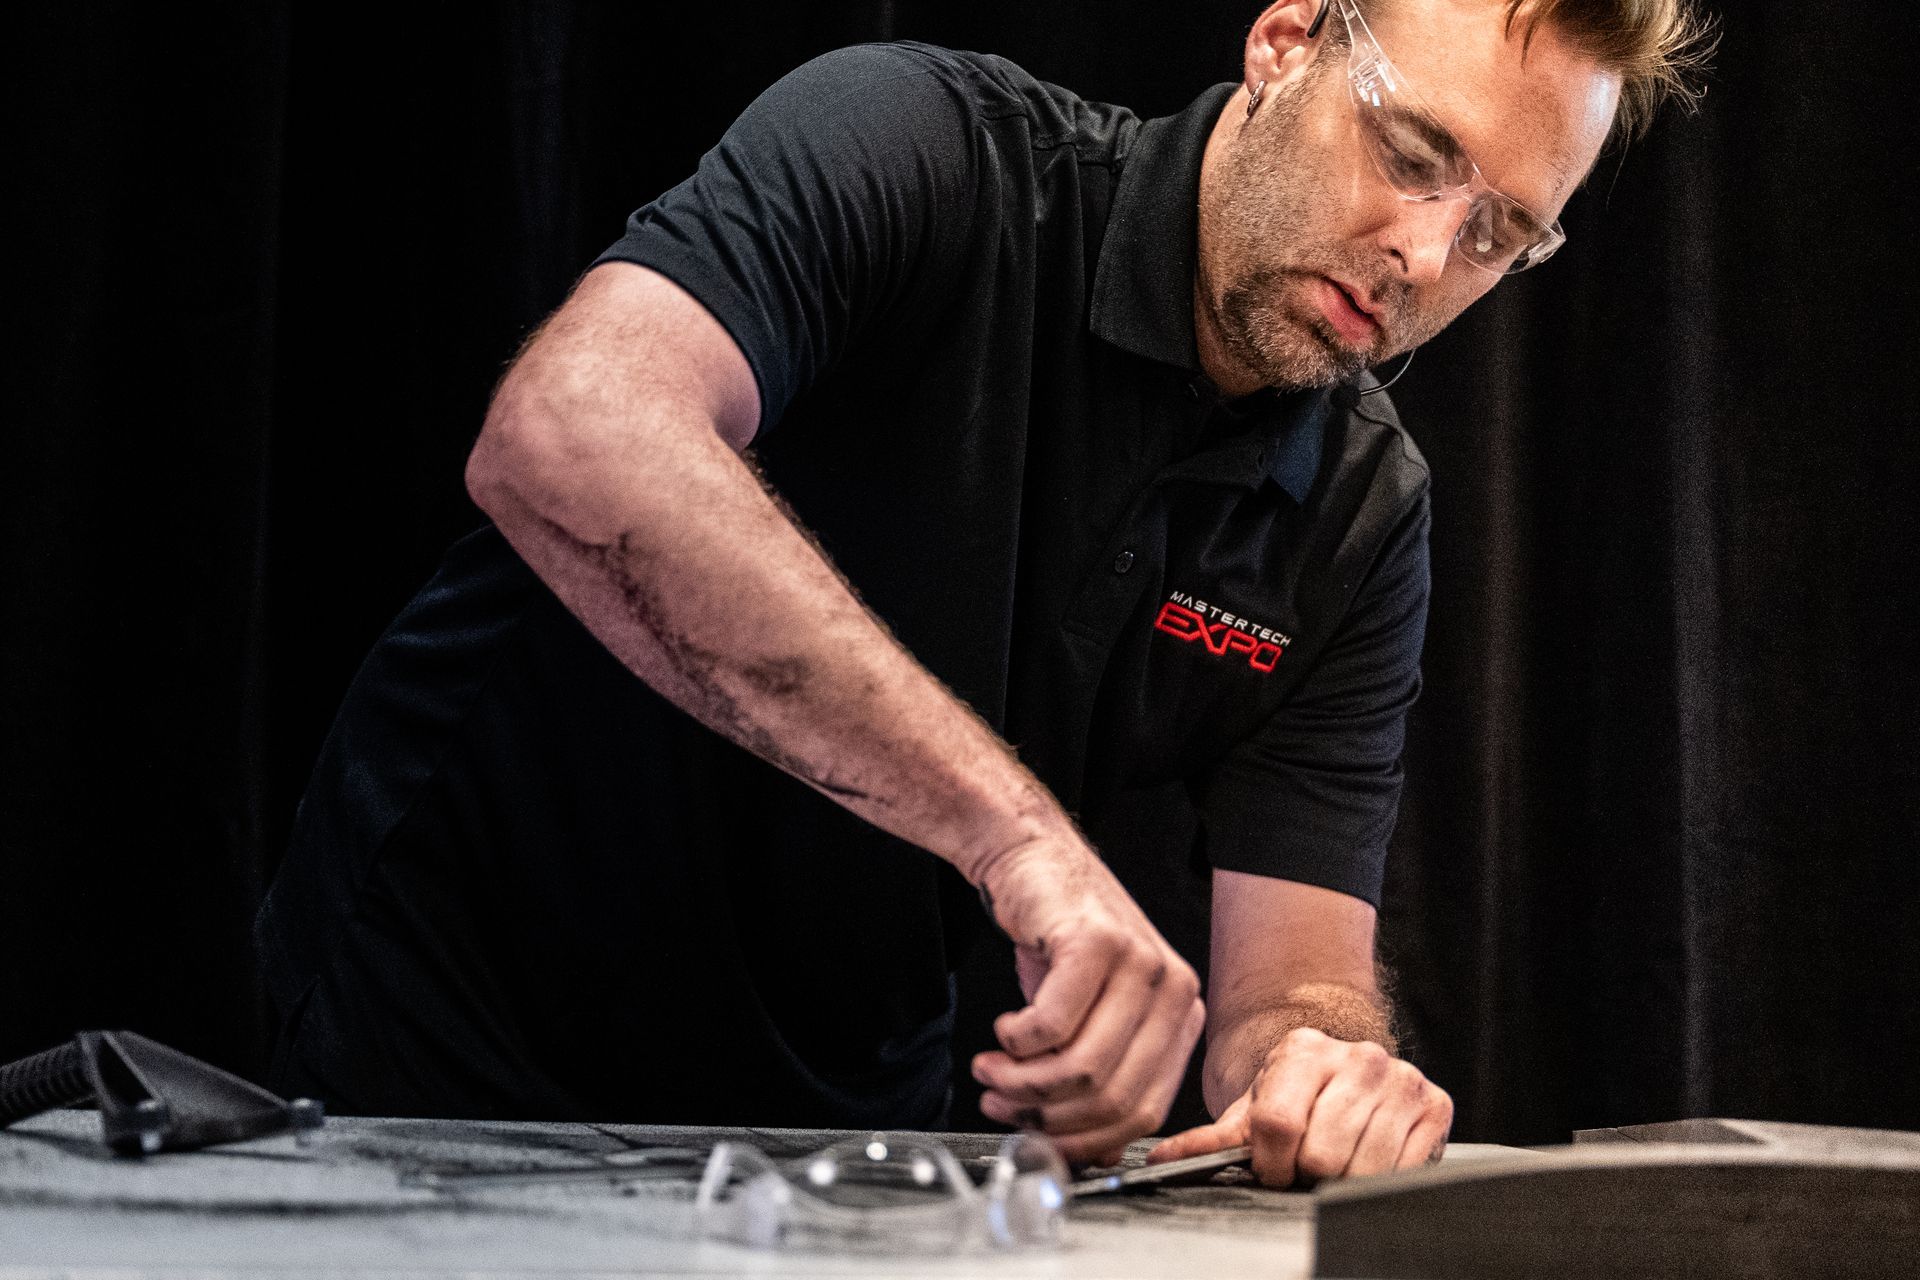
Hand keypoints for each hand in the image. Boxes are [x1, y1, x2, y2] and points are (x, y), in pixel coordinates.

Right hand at [968, 836, 1205, 1164]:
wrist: (1031, 859)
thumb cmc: (1056, 939)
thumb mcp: (1088, 1015)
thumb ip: (1098, 1077)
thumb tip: (1088, 1154)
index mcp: (1181, 1016)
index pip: (1145, 1112)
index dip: (1084, 1138)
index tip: (1037, 1136)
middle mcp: (1174, 990)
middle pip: (1112, 1097)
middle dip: (1044, 1114)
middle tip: (999, 1102)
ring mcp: (1141, 963)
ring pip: (1081, 1068)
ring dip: (1020, 1082)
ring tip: (990, 1070)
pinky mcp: (1097, 943)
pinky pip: (1050, 1026)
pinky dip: (1015, 1041)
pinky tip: (1002, 1028)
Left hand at [1146, 1027, 1451, 1186]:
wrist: (1349, 1075)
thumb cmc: (1296, 1097)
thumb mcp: (1253, 1108)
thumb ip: (1211, 1138)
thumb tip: (1158, 1160)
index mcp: (1305, 1050)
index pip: (1276, 1125)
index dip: (1269, 1162)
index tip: (1271, 1168)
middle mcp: (1359, 1057)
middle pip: (1321, 1154)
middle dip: (1307, 1173)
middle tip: (1307, 1163)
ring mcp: (1402, 1080)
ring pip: (1363, 1169)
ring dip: (1343, 1180)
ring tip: (1336, 1160)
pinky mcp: (1436, 1106)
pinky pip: (1404, 1172)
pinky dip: (1381, 1180)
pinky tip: (1369, 1159)